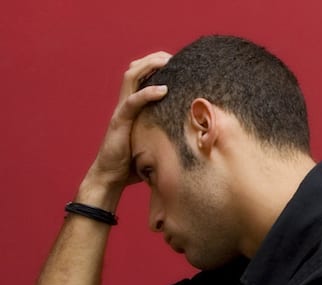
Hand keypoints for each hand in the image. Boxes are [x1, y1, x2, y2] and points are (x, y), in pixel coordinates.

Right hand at [83, 52, 170, 198]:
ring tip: (168, 62)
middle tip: (174, 56)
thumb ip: (167, 133)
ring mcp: (122, 110)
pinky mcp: (120, 121)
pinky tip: (164, 90)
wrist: (112, 177)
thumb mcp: (154, 142)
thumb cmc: (134, 163)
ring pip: (131, 77)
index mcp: (133, 106)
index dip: (156, 65)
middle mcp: (126, 103)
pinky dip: (147, 93)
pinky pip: (132, 102)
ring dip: (150, 66)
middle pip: (135, 69)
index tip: (177, 62)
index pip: (142, 75)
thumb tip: (195, 137)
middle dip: (154, 59)